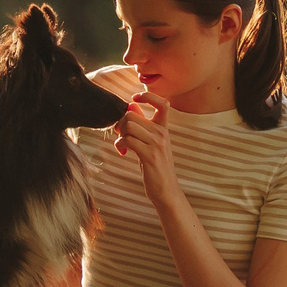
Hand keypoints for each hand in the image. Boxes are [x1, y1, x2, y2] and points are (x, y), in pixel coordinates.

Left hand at [112, 89, 179, 205]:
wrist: (166, 190)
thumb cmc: (156, 167)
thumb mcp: (151, 143)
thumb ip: (143, 125)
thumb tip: (131, 107)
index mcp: (163, 128)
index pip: (162, 103)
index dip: (147, 96)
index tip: (135, 99)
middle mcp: (162, 133)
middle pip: (132, 115)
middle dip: (120, 124)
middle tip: (120, 135)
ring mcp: (156, 144)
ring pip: (129, 126)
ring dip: (120, 134)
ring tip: (122, 145)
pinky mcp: (149, 155)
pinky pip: (127, 140)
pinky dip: (120, 144)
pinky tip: (123, 152)